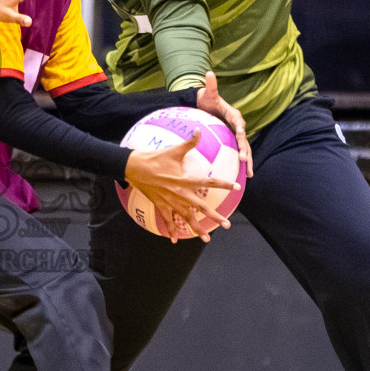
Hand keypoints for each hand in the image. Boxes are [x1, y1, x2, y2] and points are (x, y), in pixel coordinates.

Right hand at [125, 129, 239, 242]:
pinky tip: (175, 240)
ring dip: (196, 229)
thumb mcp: (173, 150)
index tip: (235, 187)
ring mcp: (170, 201)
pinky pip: (167, 220)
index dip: (223, 184)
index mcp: (185, 180)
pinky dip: (171, 231)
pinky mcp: (160, 205)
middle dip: (215, 217)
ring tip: (207, 238)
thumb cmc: (155, 158)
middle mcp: (180, 193)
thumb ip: (190, 142)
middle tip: (227, 224)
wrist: (134, 167)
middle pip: (201, 207)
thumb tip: (199, 129)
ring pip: (186, 218)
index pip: (209, 182)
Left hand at [195, 73, 252, 177]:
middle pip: (244, 138)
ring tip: (250, 174)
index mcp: (233, 114)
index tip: (241, 132)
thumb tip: (209, 73)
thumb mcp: (208, 93)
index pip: (238, 120)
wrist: (208, 106)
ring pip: (244, 148)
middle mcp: (238, 125)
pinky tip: (243, 176)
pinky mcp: (233, 141)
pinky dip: (242, 163)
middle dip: (246, 149)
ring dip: (248, 160)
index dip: (240, 126)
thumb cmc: (207, 99)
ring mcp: (236, 134)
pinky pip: (238, 152)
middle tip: (245, 160)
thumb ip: (210, 85)